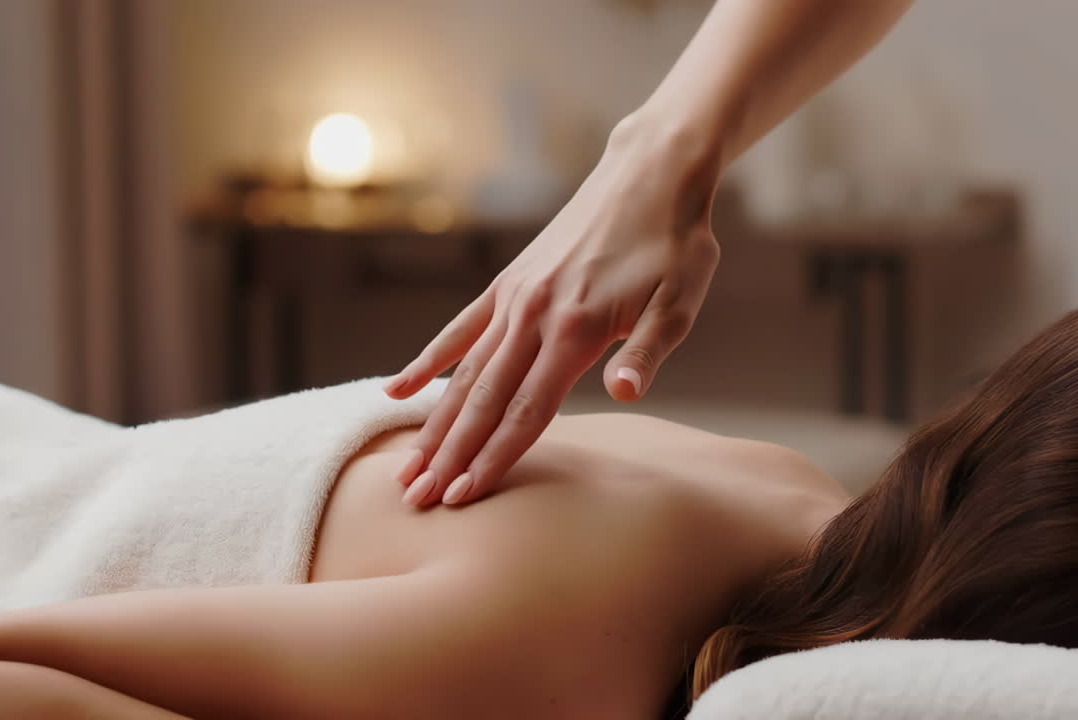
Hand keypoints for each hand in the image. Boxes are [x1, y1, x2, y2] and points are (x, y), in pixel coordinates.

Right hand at [384, 124, 721, 506]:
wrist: (650, 174)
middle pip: (483, 400)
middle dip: (449, 454)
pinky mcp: (508, 284)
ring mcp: (513, 298)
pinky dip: (426, 362)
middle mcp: (532, 315)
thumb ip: (648, 350)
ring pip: (464, 373)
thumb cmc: (675, 244)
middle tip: (417, 500)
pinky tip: (396, 390)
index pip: (526, 410)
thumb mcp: (681, 298)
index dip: (494, 457)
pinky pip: (458, 331)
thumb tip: (627, 395)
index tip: (462, 497)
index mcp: (575, 328)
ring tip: (407, 467)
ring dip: (434, 423)